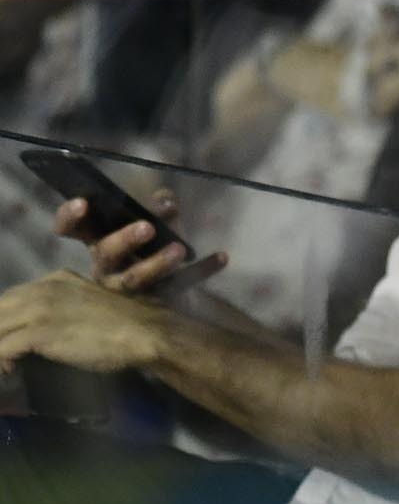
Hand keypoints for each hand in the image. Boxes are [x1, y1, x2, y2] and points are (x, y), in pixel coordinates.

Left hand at [0, 270, 169, 374]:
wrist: (146, 332)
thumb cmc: (129, 322)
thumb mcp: (93, 301)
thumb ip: (70, 305)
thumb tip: (57, 325)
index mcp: (55, 280)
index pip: (12, 297)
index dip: (6, 320)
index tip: (10, 338)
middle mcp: (42, 289)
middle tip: (7, 352)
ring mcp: (39, 309)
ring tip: (5, 363)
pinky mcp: (39, 332)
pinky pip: (3, 347)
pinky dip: (2, 360)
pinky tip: (8, 370)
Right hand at [58, 195, 222, 294]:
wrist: (173, 295)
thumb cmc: (153, 250)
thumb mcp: (153, 225)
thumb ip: (158, 210)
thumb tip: (166, 199)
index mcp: (98, 241)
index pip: (71, 229)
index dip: (70, 217)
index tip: (84, 202)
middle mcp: (106, 266)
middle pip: (107, 253)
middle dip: (125, 239)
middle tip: (148, 227)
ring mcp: (128, 288)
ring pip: (135, 279)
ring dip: (158, 262)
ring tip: (180, 249)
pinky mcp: (156, 303)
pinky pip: (179, 287)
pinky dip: (201, 270)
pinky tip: (223, 256)